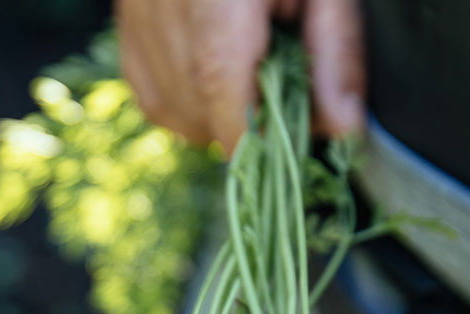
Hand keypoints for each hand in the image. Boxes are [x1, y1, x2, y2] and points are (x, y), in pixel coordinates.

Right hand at [117, 0, 364, 154]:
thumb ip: (334, 50)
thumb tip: (342, 129)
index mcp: (216, 2)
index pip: (227, 107)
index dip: (261, 144)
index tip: (292, 144)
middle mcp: (164, 10)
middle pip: (202, 116)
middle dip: (246, 120)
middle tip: (280, 75)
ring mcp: (137, 17)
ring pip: (173, 112)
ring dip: (215, 113)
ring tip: (248, 65)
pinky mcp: (127, 22)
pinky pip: (151, 94)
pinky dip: (183, 100)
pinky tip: (211, 72)